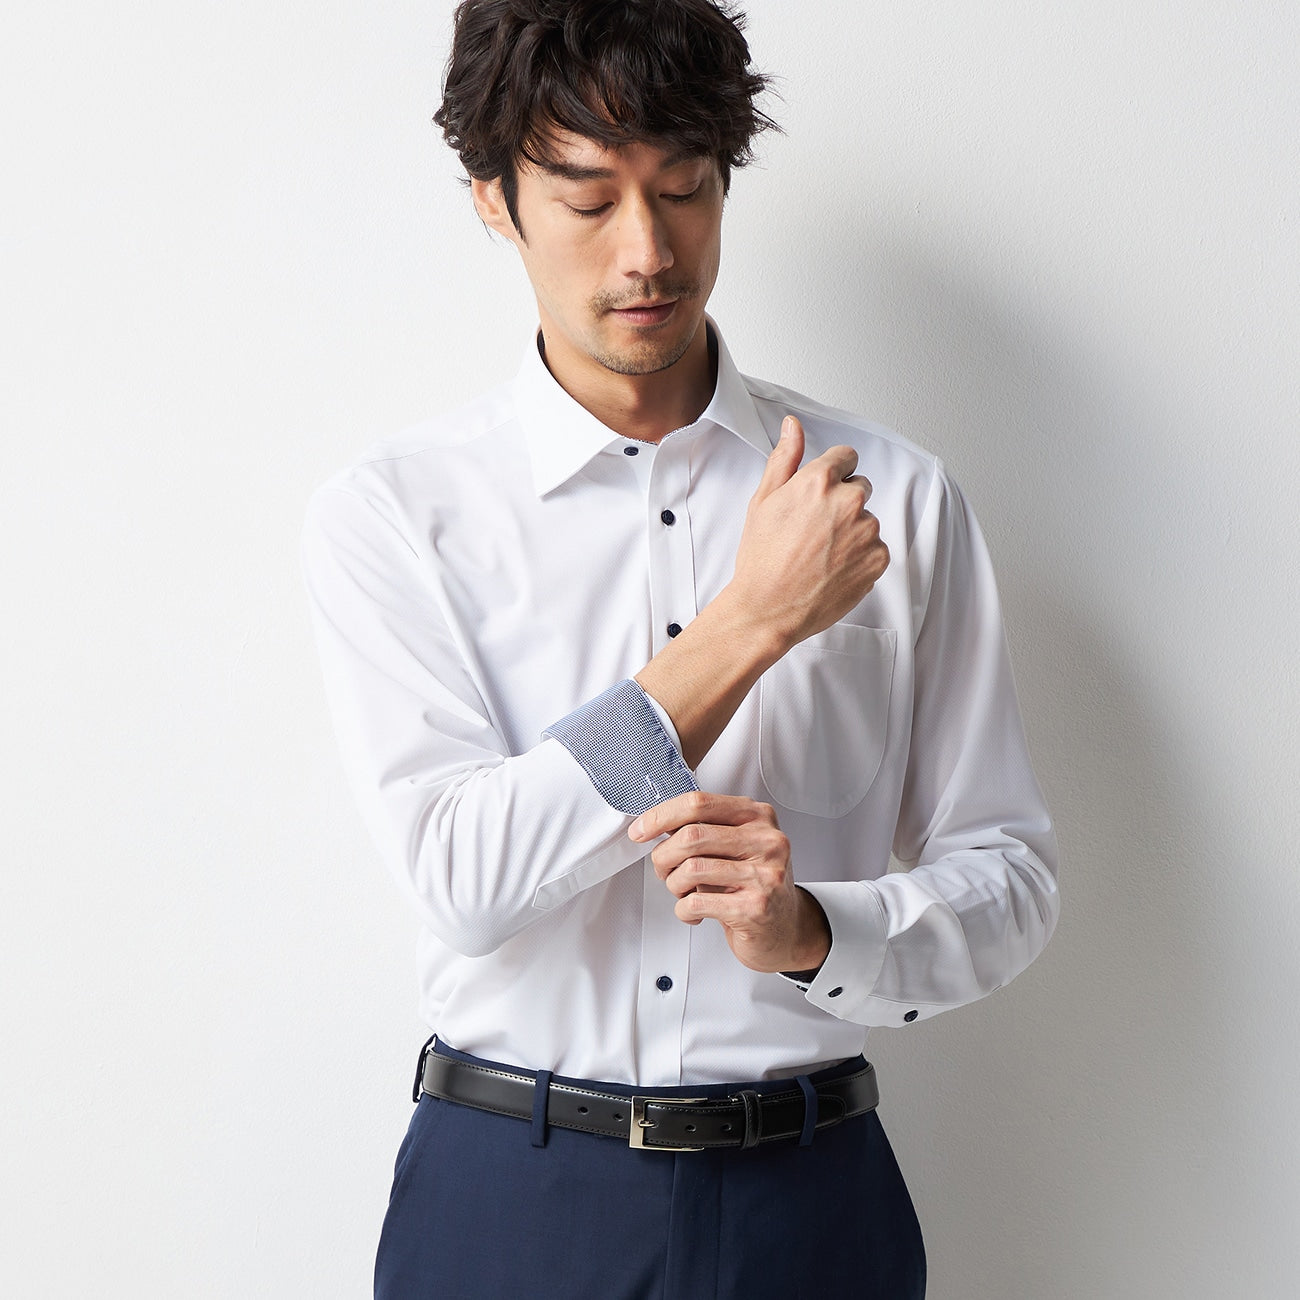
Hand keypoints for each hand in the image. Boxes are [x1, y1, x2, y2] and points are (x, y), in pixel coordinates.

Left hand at [629, 791, 830, 973]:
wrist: (786, 929)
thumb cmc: (753, 884)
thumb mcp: (736, 846)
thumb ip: (704, 829)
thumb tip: (655, 823)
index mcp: (758, 816)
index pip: (699, 803)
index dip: (660, 816)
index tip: (640, 830)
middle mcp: (766, 841)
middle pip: (691, 834)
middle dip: (663, 855)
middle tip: (663, 869)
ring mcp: (765, 874)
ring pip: (690, 869)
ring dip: (673, 884)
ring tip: (682, 892)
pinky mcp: (756, 908)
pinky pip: (696, 902)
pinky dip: (683, 910)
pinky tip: (694, 913)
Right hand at [729, 415, 889, 647]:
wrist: (768, 608)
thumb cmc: (761, 559)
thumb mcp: (763, 501)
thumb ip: (785, 458)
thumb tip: (793, 426)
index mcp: (819, 480)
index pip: (846, 457)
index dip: (832, 475)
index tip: (819, 495)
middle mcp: (849, 501)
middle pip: (860, 488)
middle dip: (842, 503)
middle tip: (814, 530)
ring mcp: (867, 531)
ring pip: (867, 520)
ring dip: (852, 531)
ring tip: (821, 554)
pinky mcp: (878, 558)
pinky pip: (875, 548)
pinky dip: (860, 557)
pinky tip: (833, 568)